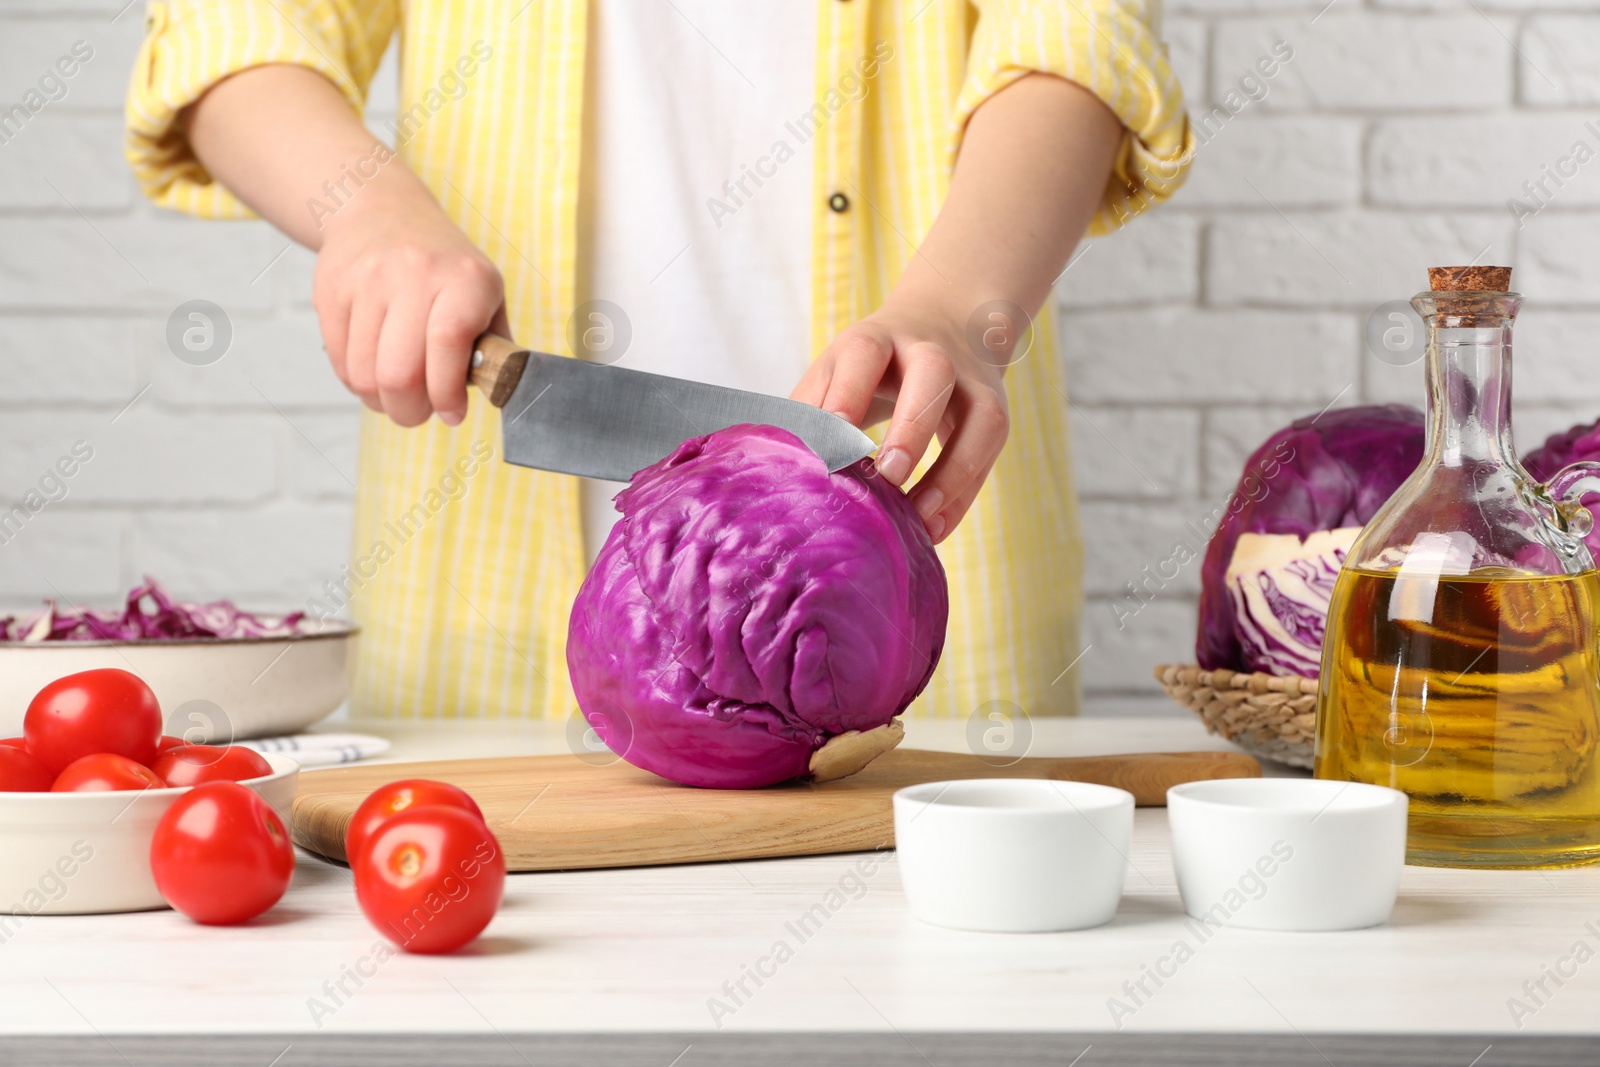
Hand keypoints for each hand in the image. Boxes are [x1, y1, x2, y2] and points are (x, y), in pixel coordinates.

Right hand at [313, 185, 508, 426]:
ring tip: (396, 396)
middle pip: (400, 373)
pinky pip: (340, 360)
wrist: (383, 210)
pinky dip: (357, 382)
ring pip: (364, 374)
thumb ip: (495, 345)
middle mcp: (414, 273)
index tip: (452, 415)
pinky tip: (373, 373)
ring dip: (381, 402)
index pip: (448, 343)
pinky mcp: (332, 288)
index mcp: (464, 278)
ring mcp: (368, 279)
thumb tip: (498, 393)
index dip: (447, 394)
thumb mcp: (486, 292)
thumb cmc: (446, 266)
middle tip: (418, 414)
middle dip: (410, 412)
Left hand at [792, 296, 1010, 542]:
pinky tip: (935, 528)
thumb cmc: (868, 366)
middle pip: (932, 375)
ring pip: (980, 416)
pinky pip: (990, 450)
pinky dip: (964, 494)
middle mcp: (929, 350)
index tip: (832, 447)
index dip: (848, 396)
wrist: (948, 321)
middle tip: (888, 476)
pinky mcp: (994, 407)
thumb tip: (768, 470)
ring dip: (953, 471)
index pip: (864, 355)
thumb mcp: (834, 372)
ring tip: (920, 518)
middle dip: (912, 427)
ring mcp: (970, 379)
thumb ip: (807, 413)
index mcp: (875, 338)